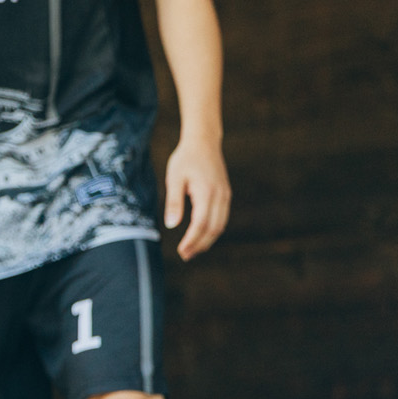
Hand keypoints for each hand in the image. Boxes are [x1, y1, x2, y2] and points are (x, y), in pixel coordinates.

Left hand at [164, 138, 229, 259]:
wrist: (203, 142)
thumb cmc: (185, 159)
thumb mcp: (174, 178)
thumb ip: (173, 202)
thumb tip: (171, 225)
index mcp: (207, 192)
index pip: (201, 223)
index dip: (192, 240)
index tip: (181, 251)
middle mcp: (220, 196)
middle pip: (213, 228)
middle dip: (200, 244)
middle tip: (185, 256)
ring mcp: (225, 196)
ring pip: (220, 225)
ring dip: (207, 240)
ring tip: (192, 250)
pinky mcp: (225, 195)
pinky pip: (221, 218)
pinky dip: (212, 230)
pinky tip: (200, 237)